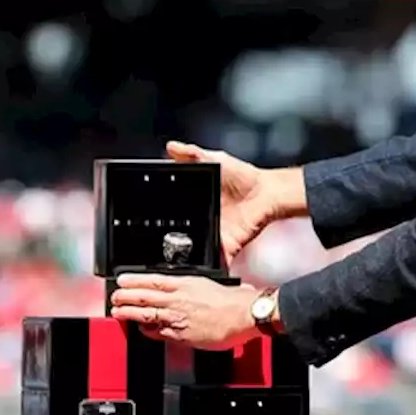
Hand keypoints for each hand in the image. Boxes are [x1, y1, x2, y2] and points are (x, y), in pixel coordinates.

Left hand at [110, 274, 260, 350]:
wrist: (245, 315)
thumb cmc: (235, 301)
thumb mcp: (212, 284)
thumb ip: (198, 288)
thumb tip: (196, 290)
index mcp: (186, 284)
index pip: (153, 280)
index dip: (135, 280)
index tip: (123, 280)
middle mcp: (179, 299)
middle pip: (144, 297)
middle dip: (126, 296)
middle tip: (114, 297)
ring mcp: (178, 317)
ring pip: (147, 313)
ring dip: (129, 312)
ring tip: (117, 312)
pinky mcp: (182, 335)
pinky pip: (159, 333)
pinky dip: (147, 330)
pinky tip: (140, 330)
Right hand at [167, 141, 272, 263]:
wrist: (268, 192)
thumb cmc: (244, 176)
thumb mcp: (215, 160)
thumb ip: (192, 154)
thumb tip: (171, 147)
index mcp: (196, 200)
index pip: (172, 208)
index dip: (161, 211)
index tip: (147, 213)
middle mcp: (203, 218)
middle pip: (180, 232)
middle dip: (170, 239)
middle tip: (157, 243)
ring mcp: (215, 233)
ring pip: (196, 249)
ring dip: (188, 256)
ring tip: (175, 259)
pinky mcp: (227, 244)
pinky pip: (218, 258)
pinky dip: (214, 265)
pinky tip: (205, 267)